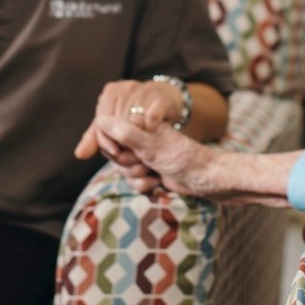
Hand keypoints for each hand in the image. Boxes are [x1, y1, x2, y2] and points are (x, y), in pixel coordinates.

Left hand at [74, 77, 184, 159]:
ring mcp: (144, 91)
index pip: (102, 120)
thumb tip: (79, 154)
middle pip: (117, 123)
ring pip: (134, 123)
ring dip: (137, 140)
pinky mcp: (161, 98)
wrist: (165, 100)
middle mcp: (126, 87)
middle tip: (128, 155)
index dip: (106, 140)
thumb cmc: (135, 113)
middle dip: (122, 143)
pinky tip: (151, 135)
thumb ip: (96, 137)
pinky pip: (152, 118)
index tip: (114, 153)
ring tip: (140, 150)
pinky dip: (150, 129)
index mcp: (111, 92)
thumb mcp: (114, 123)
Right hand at [94, 113, 216, 196]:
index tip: (122, 152)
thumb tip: (100, 120)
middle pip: (112, 153)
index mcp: (139, 122)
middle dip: (126, 163)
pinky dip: (142, 184)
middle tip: (144, 162)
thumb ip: (124, 133)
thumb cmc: (181, 156)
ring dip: (135, 175)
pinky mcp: (147, 170)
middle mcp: (139, 135)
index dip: (111, 145)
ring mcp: (143, 153)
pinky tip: (156, 181)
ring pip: (121, 168)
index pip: (107, 131)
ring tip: (153, 172)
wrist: (203, 178)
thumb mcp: (150, 144)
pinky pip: (131, 181)